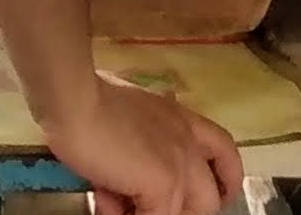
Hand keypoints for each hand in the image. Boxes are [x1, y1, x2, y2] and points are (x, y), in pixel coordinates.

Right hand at [42, 74, 242, 214]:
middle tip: (140, 208)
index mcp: (176, 117)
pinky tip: (104, 205)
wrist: (73, 99)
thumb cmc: (84, 98)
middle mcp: (186, 138)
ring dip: (151, 214)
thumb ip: (137, 139)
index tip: (218, 193)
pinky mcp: (165, 184)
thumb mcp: (121, 115)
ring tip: (116, 207)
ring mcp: (180, 163)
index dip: (226, 176)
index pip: (222, 147)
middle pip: (210, 195)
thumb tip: (123, 173)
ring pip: (188, 213)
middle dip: (182, 212)